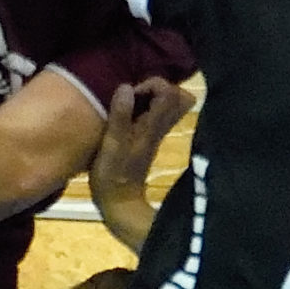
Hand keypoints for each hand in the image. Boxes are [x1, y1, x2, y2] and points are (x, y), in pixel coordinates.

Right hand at [90, 77, 194, 251]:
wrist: (120, 203)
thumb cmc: (112, 176)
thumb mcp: (111, 145)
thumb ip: (120, 116)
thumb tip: (127, 87)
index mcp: (153, 126)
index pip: (170, 93)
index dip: (152, 84)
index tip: (132, 93)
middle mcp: (160, 127)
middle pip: (178, 97)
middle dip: (158, 87)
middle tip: (136, 93)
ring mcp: (156, 134)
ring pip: (170, 106)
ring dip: (152, 96)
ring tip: (130, 101)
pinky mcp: (148, 140)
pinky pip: (157, 114)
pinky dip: (147, 106)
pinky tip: (127, 112)